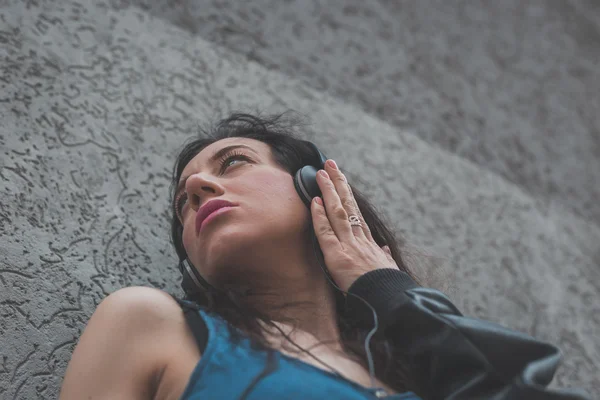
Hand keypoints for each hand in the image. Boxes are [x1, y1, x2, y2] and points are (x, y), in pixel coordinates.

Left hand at [310, 159, 399, 292]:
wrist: (389, 301)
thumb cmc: (387, 289)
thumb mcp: (388, 270)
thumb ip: (384, 258)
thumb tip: (384, 251)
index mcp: (368, 242)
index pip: (355, 213)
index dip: (347, 195)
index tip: (341, 179)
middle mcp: (359, 239)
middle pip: (348, 205)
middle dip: (338, 182)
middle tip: (330, 164)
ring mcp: (348, 245)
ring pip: (337, 212)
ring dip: (329, 190)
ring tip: (321, 173)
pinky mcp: (337, 256)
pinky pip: (326, 232)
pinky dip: (319, 216)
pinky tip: (315, 201)